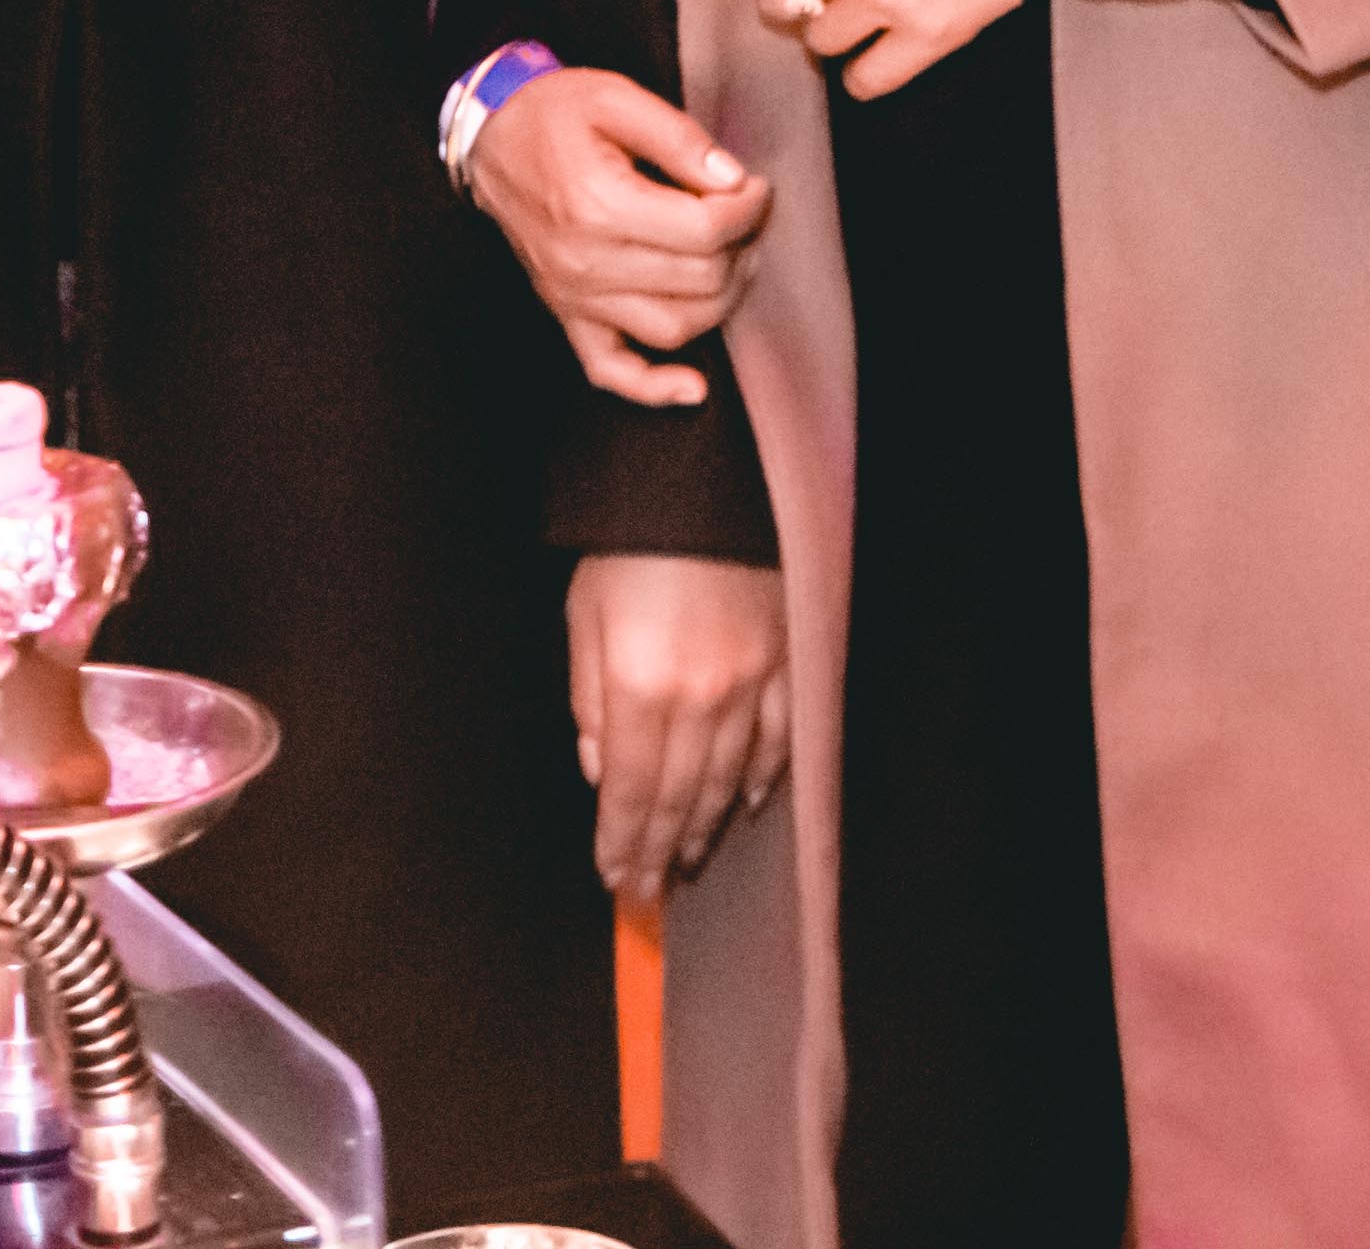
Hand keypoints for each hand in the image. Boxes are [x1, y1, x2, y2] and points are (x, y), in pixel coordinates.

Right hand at [468, 68, 767, 405]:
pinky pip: (610, 370)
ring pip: (672, 328)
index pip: (705, 231)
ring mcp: (573, 295)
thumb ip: (680, 138)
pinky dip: (654, 387)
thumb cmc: (552, 113)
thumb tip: (732, 180)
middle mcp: (585, 261)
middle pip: (699, 279)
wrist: (491, 137)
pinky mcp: (565, 312)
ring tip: (732, 260)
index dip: (748, 209)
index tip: (756, 188)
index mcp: (599, 204)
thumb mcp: (618, 97)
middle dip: (741, 245)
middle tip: (748, 213)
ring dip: (720, 302)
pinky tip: (693, 386)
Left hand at [567, 553, 785, 897]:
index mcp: (641, 687)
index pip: (630, 792)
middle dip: (659, 848)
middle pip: (679, 796)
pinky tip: (743, 803)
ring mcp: (752, 682)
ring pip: (728, 778)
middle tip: (647, 888)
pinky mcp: (785, 661)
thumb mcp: (584, 615)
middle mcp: (701, 697)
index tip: (615, 877)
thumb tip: (600, 771)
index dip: (622, 842)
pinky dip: (761, 777)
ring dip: (704, 826)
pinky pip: (778, 737)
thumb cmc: (630, 544)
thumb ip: (589, 700)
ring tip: (687, 859)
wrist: (704, 479)